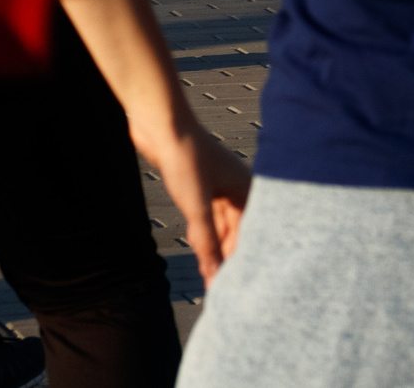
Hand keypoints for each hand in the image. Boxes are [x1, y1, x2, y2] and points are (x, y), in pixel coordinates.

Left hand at [138, 119, 251, 280]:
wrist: (161, 125)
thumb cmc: (185, 157)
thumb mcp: (197, 206)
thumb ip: (207, 242)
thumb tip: (216, 276)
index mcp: (247, 189)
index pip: (252, 234)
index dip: (244, 260)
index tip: (239, 286)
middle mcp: (237, 189)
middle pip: (238, 232)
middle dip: (230, 258)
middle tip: (224, 288)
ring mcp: (219, 188)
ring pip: (222, 227)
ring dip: (216, 250)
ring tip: (212, 278)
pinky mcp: (201, 187)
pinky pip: (208, 220)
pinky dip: (205, 237)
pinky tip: (200, 253)